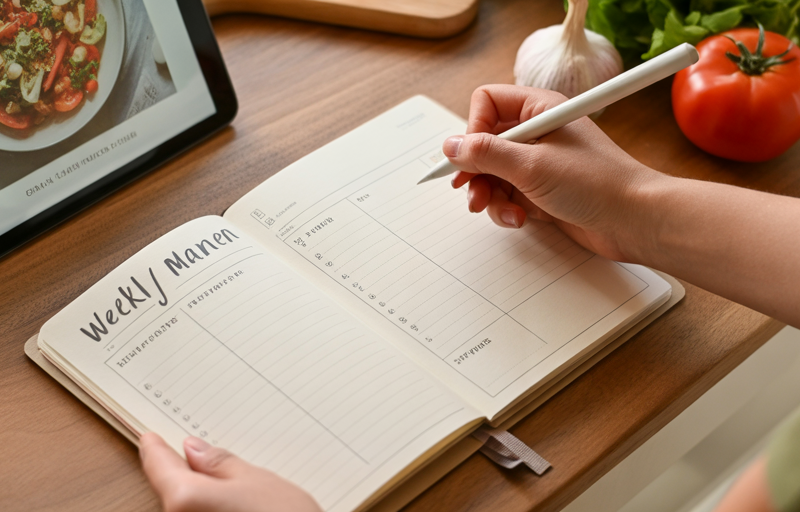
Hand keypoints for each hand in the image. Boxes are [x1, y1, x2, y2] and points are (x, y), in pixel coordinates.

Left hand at [139, 433, 321, 511]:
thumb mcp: (255, 480)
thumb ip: (218, 464)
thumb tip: (194, 450)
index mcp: (183, 500)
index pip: (158, 467)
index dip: (155, 449)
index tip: (151, 438)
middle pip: (170, 490)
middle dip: (182, 470)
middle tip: (193, 449)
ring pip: (184, 506)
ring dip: (197, 491)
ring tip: (223, 476)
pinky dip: (207, 507)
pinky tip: (229, 500)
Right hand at [445, 85, 666, 262]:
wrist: (634, 220)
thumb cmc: (597, 183)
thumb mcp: (531, 165)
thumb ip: (485, 154)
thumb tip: (450, 146)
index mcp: (538, 109)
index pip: (486, 104)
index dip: (472, 130)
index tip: (469, 158)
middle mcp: (537, 132)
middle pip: (484, 144)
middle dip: (476, 172)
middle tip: (472, 193)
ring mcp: (539, 162)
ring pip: (493, 174)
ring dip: (491, 196)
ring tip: (502, 211)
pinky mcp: (542, 190)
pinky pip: (508, 196)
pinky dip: (507, 209)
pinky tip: (520, 220)